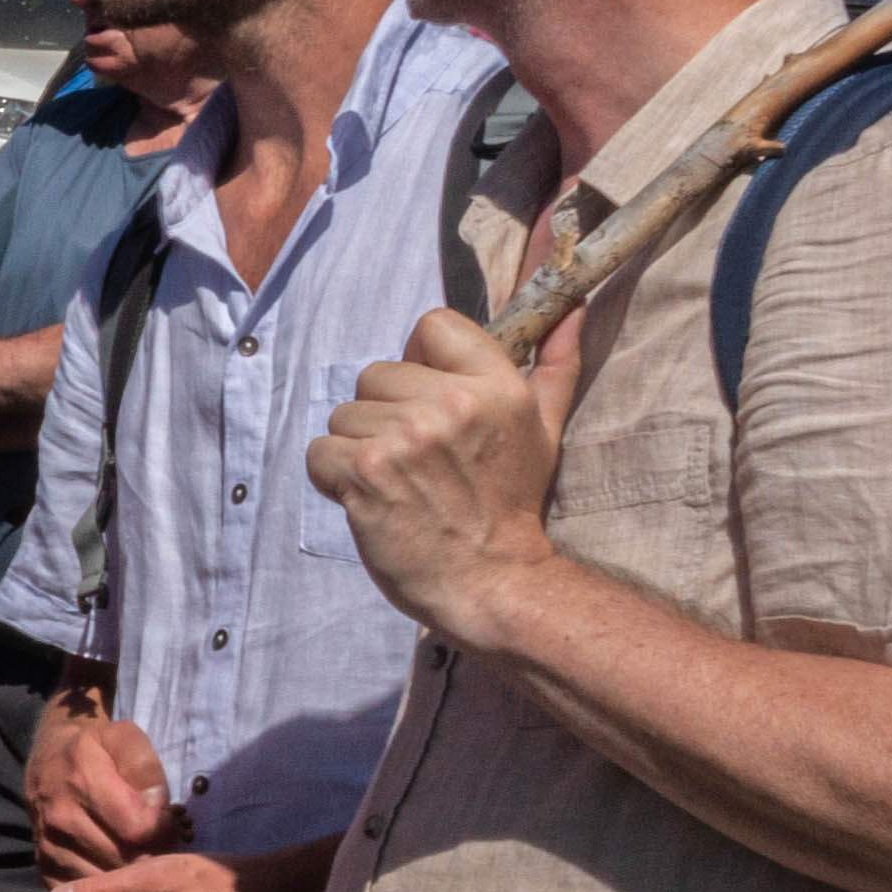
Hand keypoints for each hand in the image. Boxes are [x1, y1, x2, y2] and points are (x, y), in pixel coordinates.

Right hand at [24, 702, 180, 876]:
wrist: (48, 762)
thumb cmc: (96, 750)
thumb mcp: (125, 739)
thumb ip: (146, 768)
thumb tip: (155, 808)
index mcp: (83, 780)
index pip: (140, 829)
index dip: (164, 829)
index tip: (168, 823)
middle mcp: (61, 816)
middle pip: (126, 860)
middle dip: (151, 858)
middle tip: (161, 847)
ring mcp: (49, 846)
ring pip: (107, 884)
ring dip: (130, 879)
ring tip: (141, 860)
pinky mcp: (44, 869)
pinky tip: (119, 877)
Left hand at [310, 306, 576, 642]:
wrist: (490, 582)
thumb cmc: (510, 505)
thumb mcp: (546, 430)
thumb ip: (556, 365)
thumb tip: (571, 310)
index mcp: (496, 386)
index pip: (431, 326)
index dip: (420, 360)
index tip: (430, 398)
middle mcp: (451, 405)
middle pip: (377, 373)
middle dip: (386, 412)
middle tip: (416, 457)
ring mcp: (404, 438)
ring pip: (344, 414)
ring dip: (359, 447)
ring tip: (395, 480)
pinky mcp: (364, 473)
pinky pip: (320, 450)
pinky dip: (333, 476)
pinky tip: (369, 497)